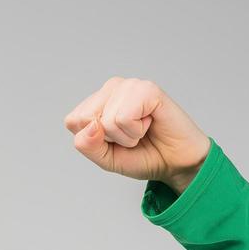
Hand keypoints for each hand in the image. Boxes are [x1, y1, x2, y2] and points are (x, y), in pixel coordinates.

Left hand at [64, 77, 210, 186]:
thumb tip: (92, 125)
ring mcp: (129, 86)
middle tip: (131, 137)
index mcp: (98, 101)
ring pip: (106, 120)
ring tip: (142, 130)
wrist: (175, 163)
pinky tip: (150, 123)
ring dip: (126, 137)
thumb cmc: (143, 155)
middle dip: (109, 139)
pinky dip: (136, 130)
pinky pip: (123, 117)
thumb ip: (89, 146)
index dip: (94, 142)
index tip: (115, 142)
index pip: (73, 121)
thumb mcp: (106, 159)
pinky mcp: (146, 89)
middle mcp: (111, 89)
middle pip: (85, 119)